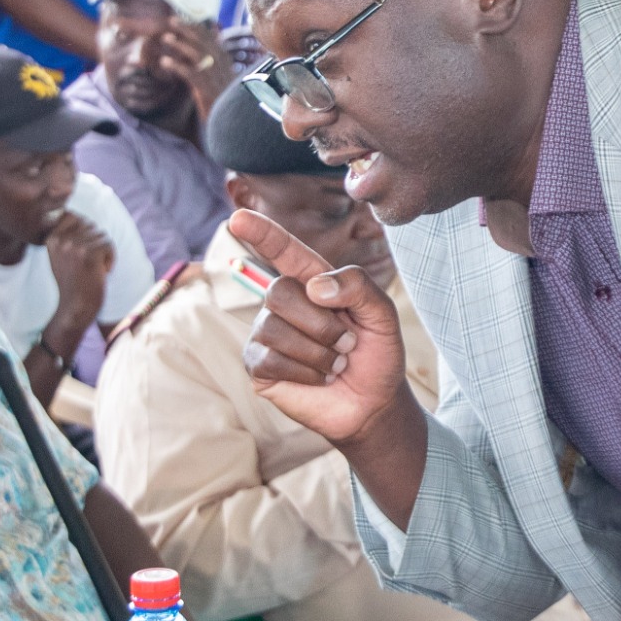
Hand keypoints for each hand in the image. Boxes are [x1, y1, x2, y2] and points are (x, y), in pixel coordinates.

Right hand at [43, 209, 114, 321]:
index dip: (82, 234)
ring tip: (91, 270)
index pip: (72, 216)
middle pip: (90, 226)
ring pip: (101, 236)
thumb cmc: (73, 282)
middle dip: (94, 244)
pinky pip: (108, 245)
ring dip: (103, 253)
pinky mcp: (89, 253)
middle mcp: (60, 240)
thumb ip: (63, 234)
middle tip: (85, 265)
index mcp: (51, 239)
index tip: (78, 255)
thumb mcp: (60, 255)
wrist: (76, 308)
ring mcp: (74, 246)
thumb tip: (69, 210)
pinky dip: (109, 259)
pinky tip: (99, 272)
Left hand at [150, 15, 233, 110]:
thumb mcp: (221, 73)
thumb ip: (212, 57)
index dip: (194, 26)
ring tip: (166, 38)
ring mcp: (213, 73)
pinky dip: (176, 65)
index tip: (180, 20)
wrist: (235, 116)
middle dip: (186, 28)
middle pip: (202, 39)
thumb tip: (207, 41)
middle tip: (171, 21)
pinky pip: (189, 72)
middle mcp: (220, 62)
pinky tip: (164, 61)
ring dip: (180, 43)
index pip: (209, 35)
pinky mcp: (206, 87)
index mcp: (223, 57)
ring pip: (195, 52)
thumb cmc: (225, 95)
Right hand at [232, 209, 408, 444]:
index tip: (238, 218)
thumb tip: (314, 287)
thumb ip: (358, 287)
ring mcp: (267, 334)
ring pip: (276, 329)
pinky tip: (317, 377)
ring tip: (334, 363)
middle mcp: (284, 303)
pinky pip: (271, 360)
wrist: (374, 402)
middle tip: (346, 343)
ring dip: (318, 352)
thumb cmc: (375, 353)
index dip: (262, 234)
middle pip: (280, 292)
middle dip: (322, 324)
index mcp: (312, 282)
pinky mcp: (258, 366)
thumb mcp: (382, 314)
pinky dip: (305, 372)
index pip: (283, 251)